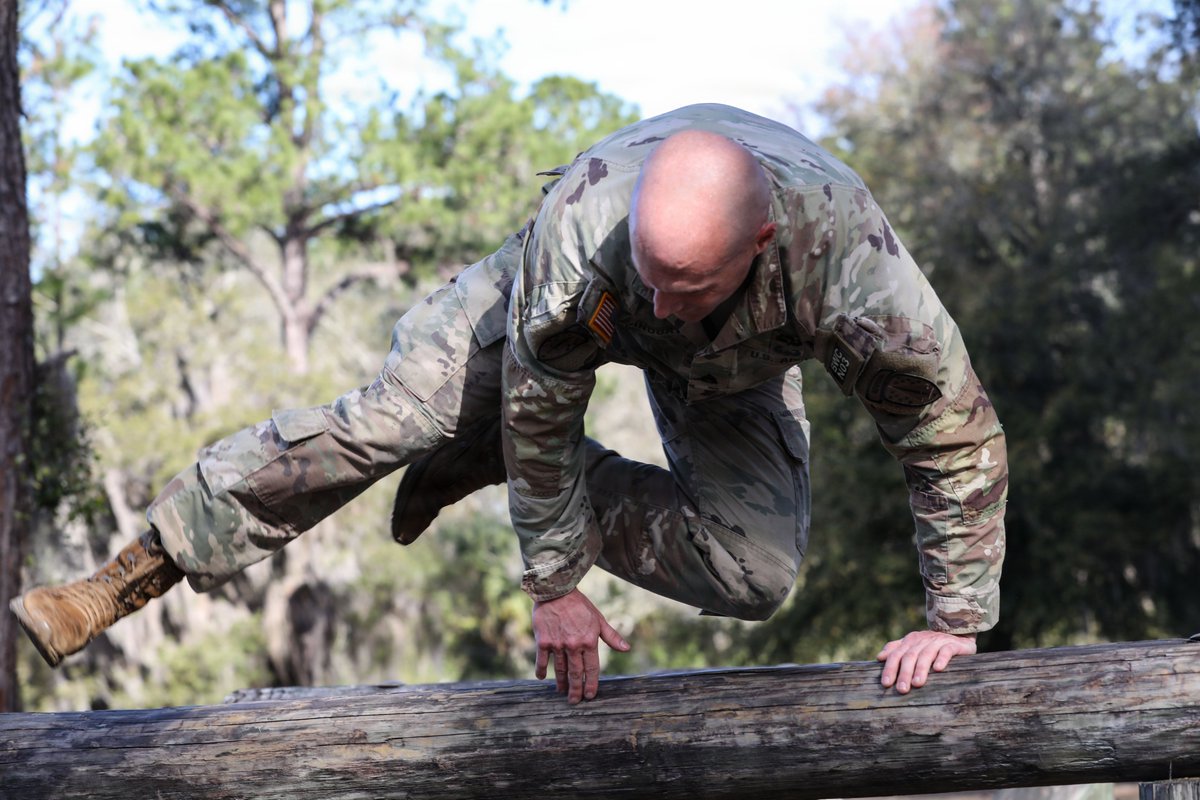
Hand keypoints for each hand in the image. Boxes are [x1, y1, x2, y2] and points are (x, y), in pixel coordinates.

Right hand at [532, 588, 630, 703]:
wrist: (556, 591)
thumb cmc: (579, 605)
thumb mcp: (598, 619)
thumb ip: (611, 636)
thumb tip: (626, 648)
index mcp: (589, 642)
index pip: (592, 669)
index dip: (591, 684)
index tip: (590, 695)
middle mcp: (574, 646)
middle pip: (576, 674)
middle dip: (576, 690)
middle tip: (575, 701)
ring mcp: (557, 645)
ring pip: (560, 670)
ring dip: (561, 683)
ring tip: (562, 691)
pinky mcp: (543, 641)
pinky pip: (542, 661)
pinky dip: (541, 670)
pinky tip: (542, 678)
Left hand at [877, 630, 976, 693]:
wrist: (959, 637)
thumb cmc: (932, 646)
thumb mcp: (913, 646)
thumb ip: (896, 650)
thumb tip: (879, 657)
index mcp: (910, 641)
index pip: (896, 654)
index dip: (890, 668)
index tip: (886, 684)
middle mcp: (922, 640)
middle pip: (910, 656)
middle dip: (904, 673)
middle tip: (902, 689)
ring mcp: (937, 641)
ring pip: (926, 654)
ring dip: (921, 669)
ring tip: (917, 684)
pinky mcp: (953, 644)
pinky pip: (946, 651)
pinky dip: (942, 659)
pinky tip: (938, 669)